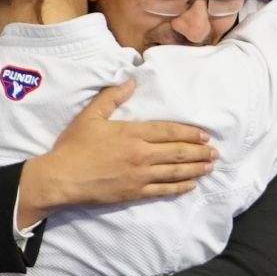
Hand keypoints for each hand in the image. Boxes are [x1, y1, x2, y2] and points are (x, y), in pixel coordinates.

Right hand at [17, 80, 215, 222]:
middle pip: (177, 152)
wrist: (62, 178)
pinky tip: (190, 185)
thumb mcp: (91, 115)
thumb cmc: (74, 146)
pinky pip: (162, 190)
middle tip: (215, 152)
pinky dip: (179, 187)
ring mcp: (139, 176)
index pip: (169, 132)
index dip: (190, 133)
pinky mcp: (134, 193)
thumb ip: (112, 97)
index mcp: (133, 133)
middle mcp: (141, 154)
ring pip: (174, 172)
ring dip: (195, 169)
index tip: (205, 135)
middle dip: (199, 152)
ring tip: (209, 167)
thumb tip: (132, 81)